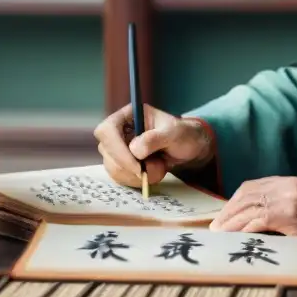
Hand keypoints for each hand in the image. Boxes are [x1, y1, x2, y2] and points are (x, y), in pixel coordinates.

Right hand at [93, 104, 213, 188]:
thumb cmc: (183, 134)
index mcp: (128, 115)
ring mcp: (118, 148)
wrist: (190, 148)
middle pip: (106, 152)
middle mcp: (119, 131)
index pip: (107, 130)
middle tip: (153, 170)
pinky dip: (137, 180)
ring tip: (159, 168)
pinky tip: (154, 174)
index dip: (116, 149)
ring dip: (136, 175)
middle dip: (130, 166)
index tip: (136, 165)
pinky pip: (120, 177)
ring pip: (112, 167)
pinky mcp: (122, 164)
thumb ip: (155, 138)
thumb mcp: (174, 133)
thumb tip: (134, 149)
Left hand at [209, 176, 296, 253]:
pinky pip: (255, 222)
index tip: (225, 212)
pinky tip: (235, 238)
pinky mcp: (284, 216)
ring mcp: (285, 200)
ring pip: (248, 209)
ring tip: (220, 234)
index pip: (252, 186)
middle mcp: (285, 186)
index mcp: (288, 181)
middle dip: (228, 211)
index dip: (235, 199)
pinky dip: (242, 230)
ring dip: (230, 222)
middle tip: (216, 225)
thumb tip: (253, 216)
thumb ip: (280, 203)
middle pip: (246, 195)